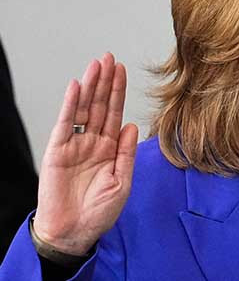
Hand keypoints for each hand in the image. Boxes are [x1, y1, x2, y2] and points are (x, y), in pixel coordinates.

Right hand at [34, 53, 137, 255]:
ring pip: (84, 109)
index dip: (119, 91)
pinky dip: (70, 105)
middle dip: (105, 81)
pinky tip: (76, 87)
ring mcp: (74, 145)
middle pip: (100, 105)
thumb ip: (126, 153)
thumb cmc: (99, 211)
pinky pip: (66, 124)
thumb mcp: (122, 181)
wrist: (75, 231)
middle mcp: (92, 142)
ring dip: (90, 86)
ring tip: (96, 64)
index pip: (115, 113)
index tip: (122, 70)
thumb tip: (131, 125)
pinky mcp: (58, 151)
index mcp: (109, 148)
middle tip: (109, 57)